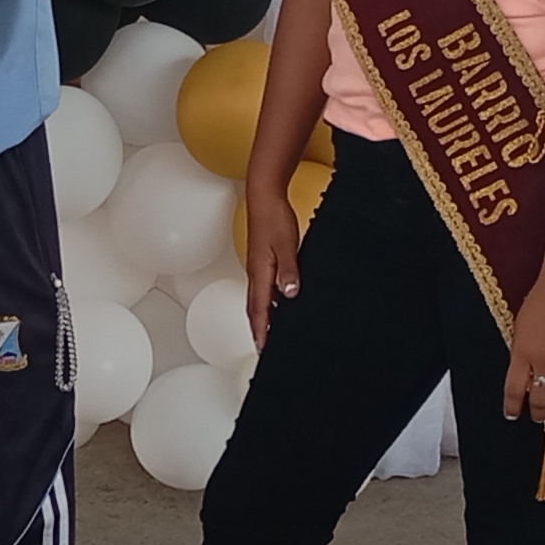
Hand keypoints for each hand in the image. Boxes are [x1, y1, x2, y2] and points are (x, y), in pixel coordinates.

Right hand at [240, 190, 304, 346]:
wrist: (264, 196)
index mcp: (259, 272)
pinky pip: (264, 287)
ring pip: (259, 299)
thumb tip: (290, 294)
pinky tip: (280, 301)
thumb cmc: (273, 217)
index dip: (261, 330)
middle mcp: (256, 273)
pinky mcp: (263, 260)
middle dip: (258, 329)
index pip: (258, 309)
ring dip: (263, 316)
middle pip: (255, 308)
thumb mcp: (286, 245)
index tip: (262, 348)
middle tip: (263, 346)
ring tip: (270, 331)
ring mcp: (258, 267)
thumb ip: (289, 271)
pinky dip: (269, 301)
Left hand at [502, 255, 544, 422]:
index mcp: (524, 352)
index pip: (515, 390)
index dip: (513, 407)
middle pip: (542, 398)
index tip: (512, 414)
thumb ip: (522, 352)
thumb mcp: (520, 326)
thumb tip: (526, 374)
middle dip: (539, 412)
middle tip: (539, 416)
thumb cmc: (543, 296)